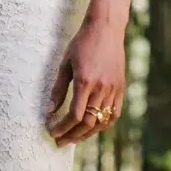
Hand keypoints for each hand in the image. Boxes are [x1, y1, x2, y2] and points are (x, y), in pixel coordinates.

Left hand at [47, 19, 125, 145]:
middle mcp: (101, 88)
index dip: (63, 128)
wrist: (106, 28)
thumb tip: (49, 110)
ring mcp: (113, 89)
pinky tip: (93, 128)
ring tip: (74, 138)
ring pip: (101, 122)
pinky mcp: (121, 88)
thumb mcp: (65, 63)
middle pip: (88, 123)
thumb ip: (58, 89)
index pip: (74, 115)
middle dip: (72, 135)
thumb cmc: (82, 43)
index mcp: (85, 81)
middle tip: (60, 141)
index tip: (53, 132)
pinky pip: (114, 114)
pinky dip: (103, 125)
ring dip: (86, 134)